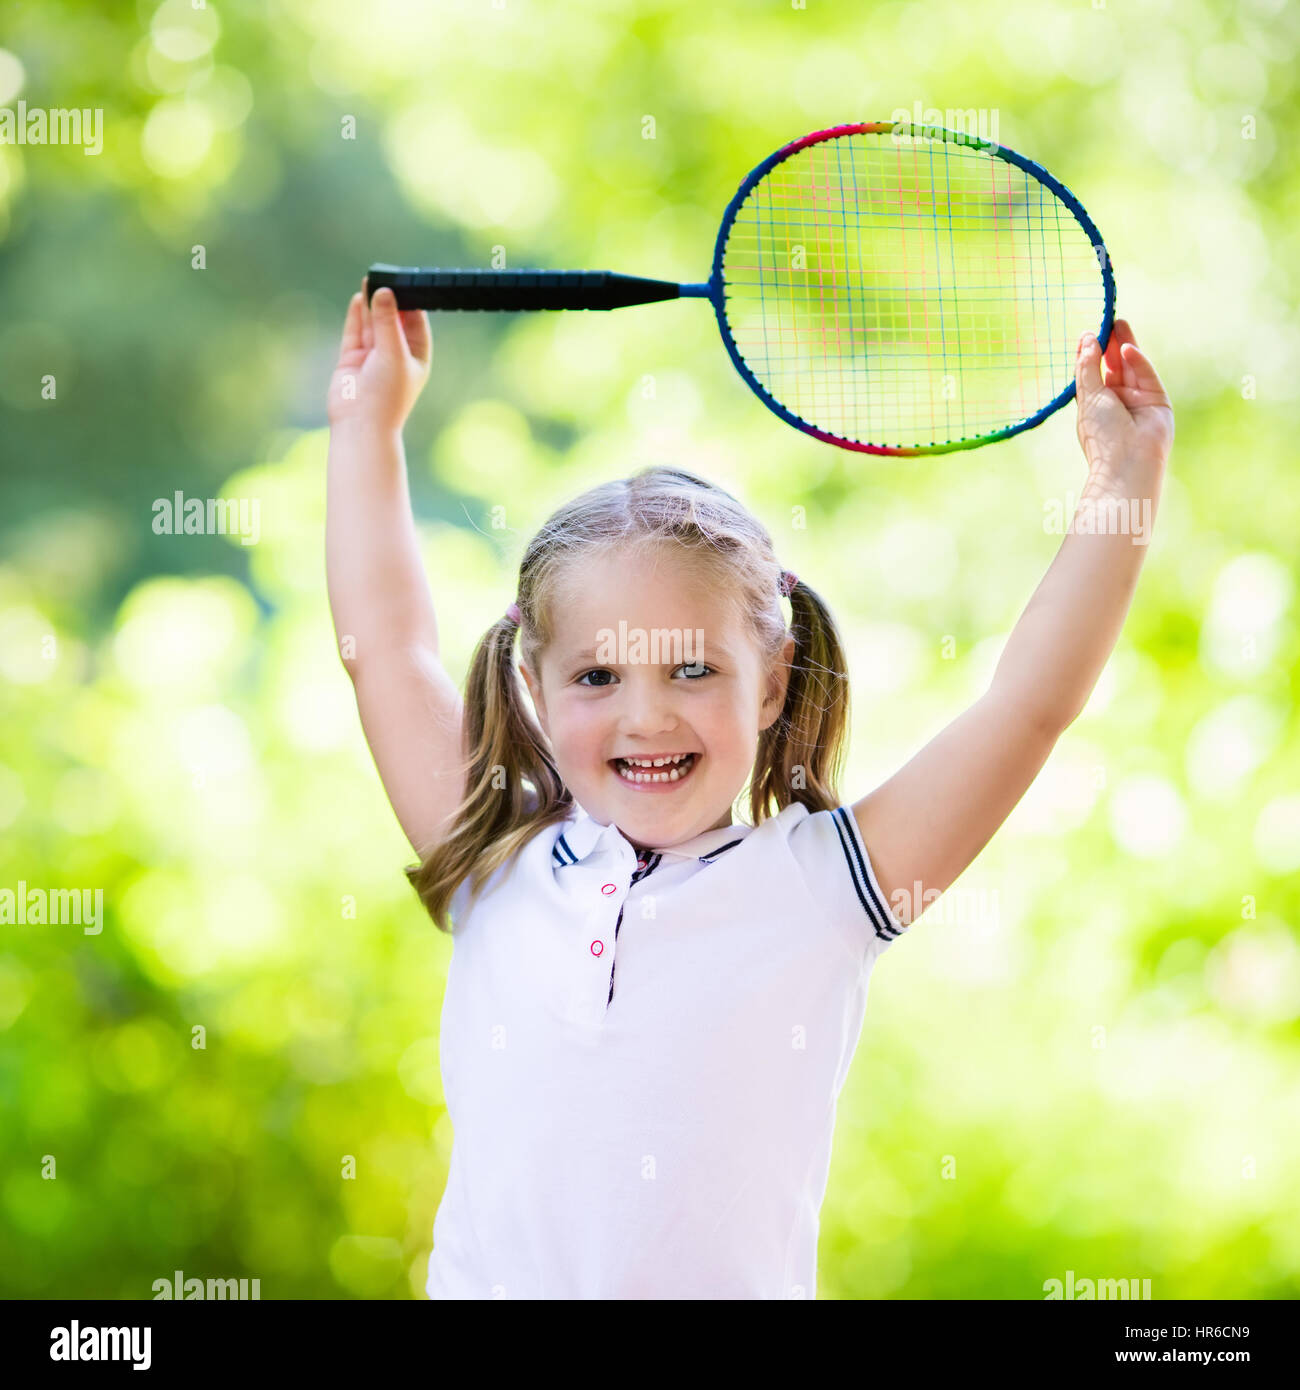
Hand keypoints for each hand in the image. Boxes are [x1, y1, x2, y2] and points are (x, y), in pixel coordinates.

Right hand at [327, 277, 431, 428]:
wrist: (360, 424)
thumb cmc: (386, 395)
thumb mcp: (393, 354)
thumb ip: (387, 321)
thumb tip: (385, 291)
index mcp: (416, 357)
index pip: (417, 322)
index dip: (412, 302)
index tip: (406, 280)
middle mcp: (395, 355)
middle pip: (393, 319)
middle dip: (389, 299)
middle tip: (385, 274)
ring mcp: (373, 356)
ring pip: (372, 322)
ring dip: (371, 303)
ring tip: (370, 278)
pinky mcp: (352, 358)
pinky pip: (355, 331)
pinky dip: (356, 315)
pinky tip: (358, 297)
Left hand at [1074, 318, 1173, 489]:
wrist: (1127, 462)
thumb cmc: (1102, 434)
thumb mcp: (1089, 396)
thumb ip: (1088, 367)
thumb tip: (1087, 339)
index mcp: (1096, 405)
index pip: (1094, 373)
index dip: (1092, 353)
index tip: (1090, 333)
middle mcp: (1117, 402)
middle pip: (1114, 367)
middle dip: (1112, 344)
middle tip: (1109, 321)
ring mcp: (1138, 401)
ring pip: (1131, 367)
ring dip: (1125, 345)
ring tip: (1119, 323)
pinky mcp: (1157, 400)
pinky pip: (1146, 375)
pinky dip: (1138, 361)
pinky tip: (1127, 348)